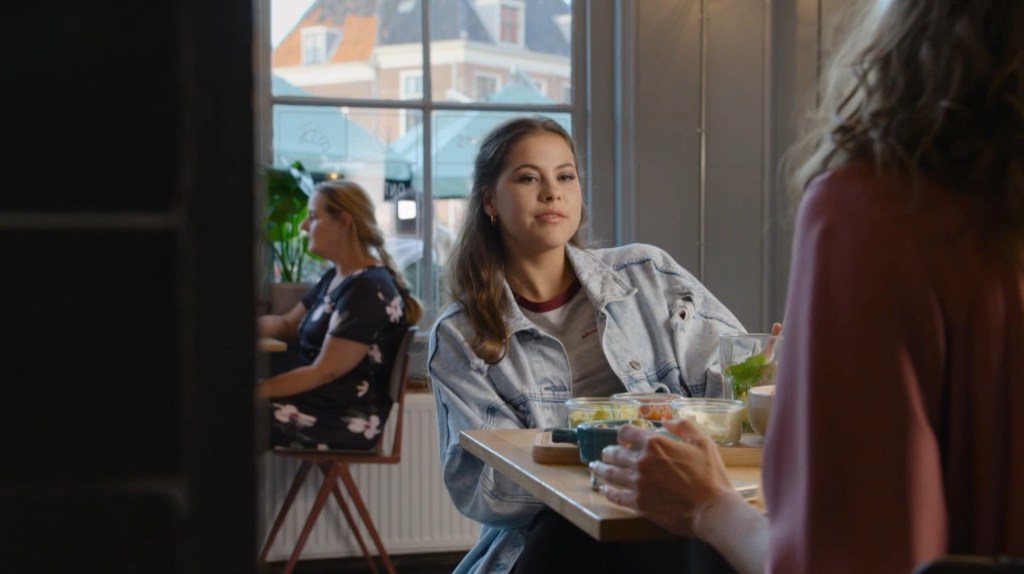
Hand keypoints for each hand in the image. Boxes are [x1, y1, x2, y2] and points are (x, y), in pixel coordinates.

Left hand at [589, 418, 739, 536]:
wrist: (712, 509)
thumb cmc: (710, 475)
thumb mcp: (702, 442)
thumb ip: (683, 426)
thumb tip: (666, 419)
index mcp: (655, 444)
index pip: (626, 432)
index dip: (623, 433)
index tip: (623, 438)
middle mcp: (641, 462)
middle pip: (614, 453)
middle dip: (608, 452)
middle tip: (606, 454)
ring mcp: (637, 484)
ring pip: (610, 474)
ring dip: (601, 469)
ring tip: (595, 467)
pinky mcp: (638, 504)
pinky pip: (616, 496)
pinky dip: (608, 492)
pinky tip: (604, 490)